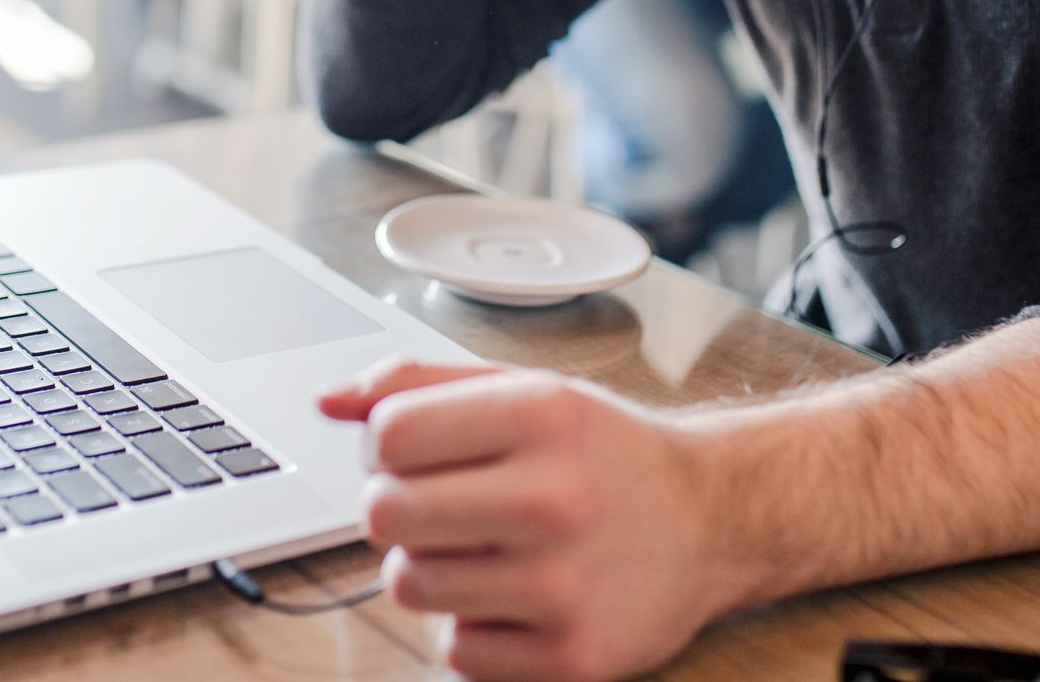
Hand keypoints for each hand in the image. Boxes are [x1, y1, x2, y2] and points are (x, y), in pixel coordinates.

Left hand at [319, 360, 724, 681]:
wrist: (714, 519)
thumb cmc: (602, 453)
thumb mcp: (523, 390)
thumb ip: (418, 384)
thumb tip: (326, 400)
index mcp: (539, 415)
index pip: (388, 435)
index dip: (385, 447)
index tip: (418, 454)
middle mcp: (554, 498)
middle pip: (384, 514)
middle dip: (397, 510)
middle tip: (440, 506)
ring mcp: (563, 584)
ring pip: (409, 586)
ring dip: (429, 569)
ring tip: (483, 549)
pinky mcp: (572, 656)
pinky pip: (456, 650)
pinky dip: (471, 627)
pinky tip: (515, 595)